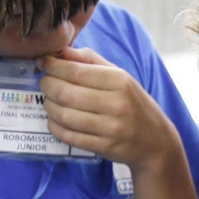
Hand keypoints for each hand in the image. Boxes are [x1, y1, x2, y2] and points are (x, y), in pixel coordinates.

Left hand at [41, 48, 176, 169]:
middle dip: (46, 85)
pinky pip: (68, 136)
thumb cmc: (134, 103)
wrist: (156, 142)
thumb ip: (90, 60)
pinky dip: (54, 126)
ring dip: (48, 106)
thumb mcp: (120, 76)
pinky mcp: (103, 147)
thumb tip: (60, 51)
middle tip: (44, 82)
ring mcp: (109, 128)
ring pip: (63, 115)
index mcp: (119, 81)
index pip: (75, 71)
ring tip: (49, 101)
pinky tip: (55, 120)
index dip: (52, 66)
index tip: (42, 63)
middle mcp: (116, 103)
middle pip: (65, 92)